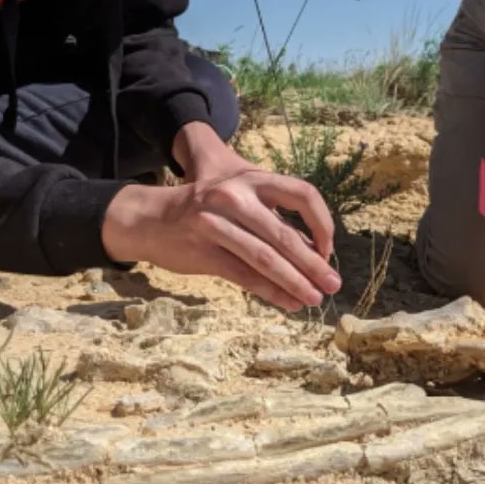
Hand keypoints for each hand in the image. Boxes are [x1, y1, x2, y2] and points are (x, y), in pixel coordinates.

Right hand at [102, 166, 339, 311]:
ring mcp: (218, 224)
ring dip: (295, 282)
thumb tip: (315, 252)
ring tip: (314, 298)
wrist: (150, 217)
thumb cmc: (206, 209)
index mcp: (252, 181)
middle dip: (314, 264)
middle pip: (285, 234)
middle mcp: (237, 198)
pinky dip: (271, 292)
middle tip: (334, 284)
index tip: (328, 249)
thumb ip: (274, 221)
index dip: (322, 223)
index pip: (302, 194)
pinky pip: (244, 276)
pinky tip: (288, 302)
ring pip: (265, 259)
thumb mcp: (241, 201)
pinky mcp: (204, 251)